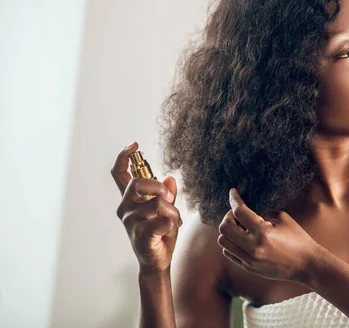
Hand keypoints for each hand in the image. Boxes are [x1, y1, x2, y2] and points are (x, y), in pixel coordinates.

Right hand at [111, 142, 182, 273]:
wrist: (158, 261)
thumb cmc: (160, 234)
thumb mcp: (167, 209)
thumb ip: (166, 194)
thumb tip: (170, 179)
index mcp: (129, 200)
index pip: (119, 174)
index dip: (124, 157)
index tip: (134, 145)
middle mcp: (125, 209)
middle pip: (138, 183)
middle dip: (158, 188)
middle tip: (169, 198)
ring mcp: (130, 223)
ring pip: (157, 203)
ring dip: (173, 211)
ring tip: (173, 221)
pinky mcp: (140, 236)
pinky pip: (162, 220)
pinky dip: (173, 223)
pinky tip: (169, 231)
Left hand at [217, 188, 320, 283]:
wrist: (306, 265)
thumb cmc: (298, 239)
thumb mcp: (283, 219)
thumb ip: (264, 212)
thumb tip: (248, 205)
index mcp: (263, 232)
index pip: (239, 212)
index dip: (234, 199)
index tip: (233, 192)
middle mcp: (253, 247)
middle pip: (224, 228)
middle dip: (228, 216)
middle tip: (237, 214)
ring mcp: (250, 260)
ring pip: (223, 241)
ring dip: (229, 231)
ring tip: (240, 227)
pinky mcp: (249, 267)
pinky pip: (229, 253)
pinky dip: (231, 243)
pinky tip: (242, 238)